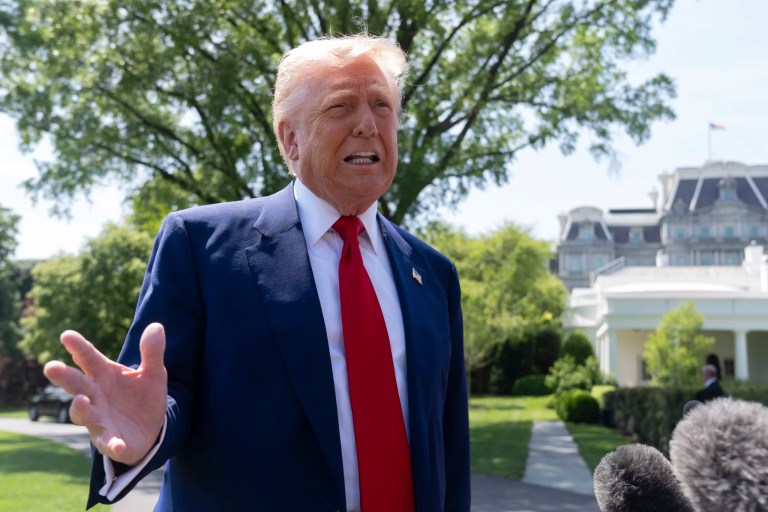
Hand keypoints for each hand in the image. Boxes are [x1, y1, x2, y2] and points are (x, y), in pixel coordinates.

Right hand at [43, 323, 167, 465]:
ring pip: (83, 414)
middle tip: (51, 367)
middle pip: (77, 384)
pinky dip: (112, 444)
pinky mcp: (109, 440)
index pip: (89, 358)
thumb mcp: (153, 373)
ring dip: (80, 408)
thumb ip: (152, 352)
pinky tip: (118, 445)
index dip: (78, 347)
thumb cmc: (143, 395)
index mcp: (105, 375)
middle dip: (64, 376)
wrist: (152, 427)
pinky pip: (108, 443)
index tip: (66, 335)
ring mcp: (99, 418)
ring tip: (80, 400)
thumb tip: (157, 326)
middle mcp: (95, 395)